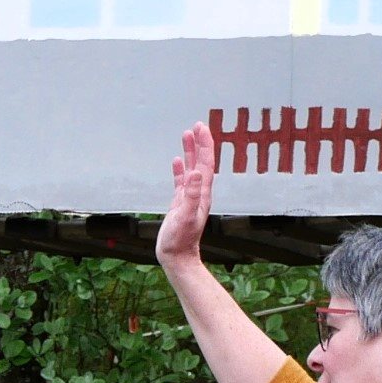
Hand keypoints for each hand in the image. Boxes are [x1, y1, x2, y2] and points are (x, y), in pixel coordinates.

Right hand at [154, 122, 216, 274]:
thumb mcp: (185, 216)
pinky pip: (181, 181)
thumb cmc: (180, 240)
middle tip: (197, 125)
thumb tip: (197, 173)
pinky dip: (179, 169)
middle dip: (200, 143)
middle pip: (201, 162)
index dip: (205, 145)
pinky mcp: (180, 203)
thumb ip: (192, 195)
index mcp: (202, 193)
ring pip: (192, 169)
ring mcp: (190, 197)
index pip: (206, 163)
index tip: (201, 128)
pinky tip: (175, 161)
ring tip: (186, 135)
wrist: (178, 256)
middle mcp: (199, 192)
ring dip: (190, 152)